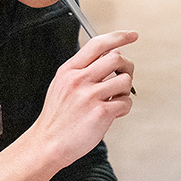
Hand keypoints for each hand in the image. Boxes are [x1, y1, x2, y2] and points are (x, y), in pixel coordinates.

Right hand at [35, 30, 136, 165]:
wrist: (48, 144)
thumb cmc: (58, 118)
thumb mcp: (62, 85)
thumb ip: (82, 70)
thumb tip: (110, 56)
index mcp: (69, 70)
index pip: (98, 44)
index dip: (119, 37)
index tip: (132, 35)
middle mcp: (79, 79)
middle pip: (117, 58)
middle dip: (127, 67)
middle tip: (123, 78)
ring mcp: (89, 96)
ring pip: (125, 80)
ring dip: (126, 91)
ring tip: (115, 99)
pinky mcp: (100, 113)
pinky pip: (126, 103)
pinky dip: (124, 108)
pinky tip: (113, 113)